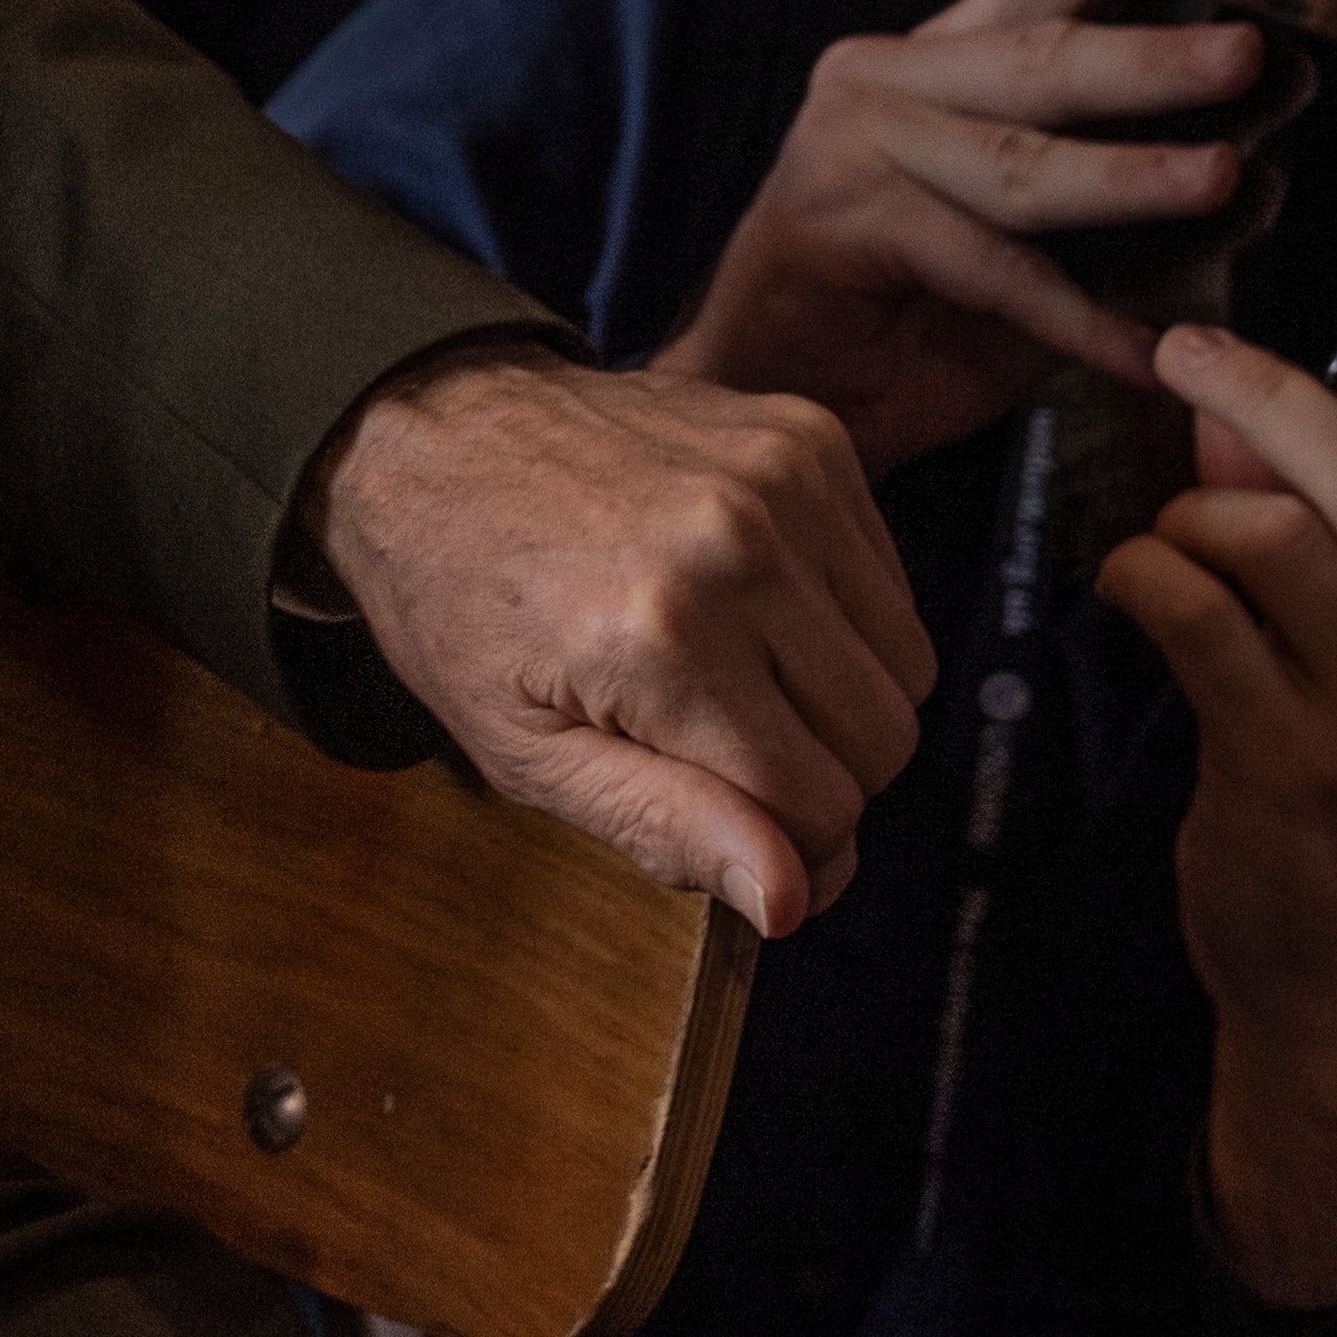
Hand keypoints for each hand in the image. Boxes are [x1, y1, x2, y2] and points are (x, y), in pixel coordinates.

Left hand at [304, 345, 935, 933]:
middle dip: (820, 778)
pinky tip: (753, 609)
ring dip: (838, 700)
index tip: (741, 841)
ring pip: (905, 665)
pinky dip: (842, 620)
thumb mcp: (526, 754)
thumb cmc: (462, 605)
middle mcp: (738, 548)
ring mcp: (783, 479)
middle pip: (880, 739)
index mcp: (660, 641)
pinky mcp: (808, 436)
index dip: (789, 852)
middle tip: (729, 757)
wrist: (431, 436)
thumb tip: (791, 900)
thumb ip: (666, 827)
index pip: (819, 807)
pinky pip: (890, 583)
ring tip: (736, 679)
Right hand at [663, 0, 1286, 470]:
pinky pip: (985, 269)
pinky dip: (1076, 319)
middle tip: (1253, 58)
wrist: (787, 392)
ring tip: (1226, 181)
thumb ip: (1116, 195)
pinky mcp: (835, 224)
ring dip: (1131, 173)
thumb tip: (1257, 170)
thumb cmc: (922, 315)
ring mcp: (854, 144)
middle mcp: (892, 75)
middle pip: (1045, 50)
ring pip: (1019, 159)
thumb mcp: (1038, 238)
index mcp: (948, 53)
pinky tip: (1149, 356)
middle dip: (1160, 56)